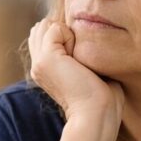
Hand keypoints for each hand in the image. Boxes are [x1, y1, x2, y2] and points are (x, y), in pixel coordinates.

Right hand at [28, 18, 123, 139]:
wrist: (97, 114)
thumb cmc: (103, 97)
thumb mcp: (88, 68)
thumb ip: (79, 51)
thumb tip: (82, 33)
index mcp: (45, 70)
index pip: (45, 34)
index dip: (66, 37)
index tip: (81, 62)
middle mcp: (38, 66)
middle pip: (43, 27)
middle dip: (65, 33)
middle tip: (81, 60)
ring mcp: (39, 63)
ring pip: (48, 26)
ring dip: (69, 35)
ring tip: (79, 60)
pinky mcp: (46, 59)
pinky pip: (55, 28)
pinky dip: (72, 37)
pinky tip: (78, 60)